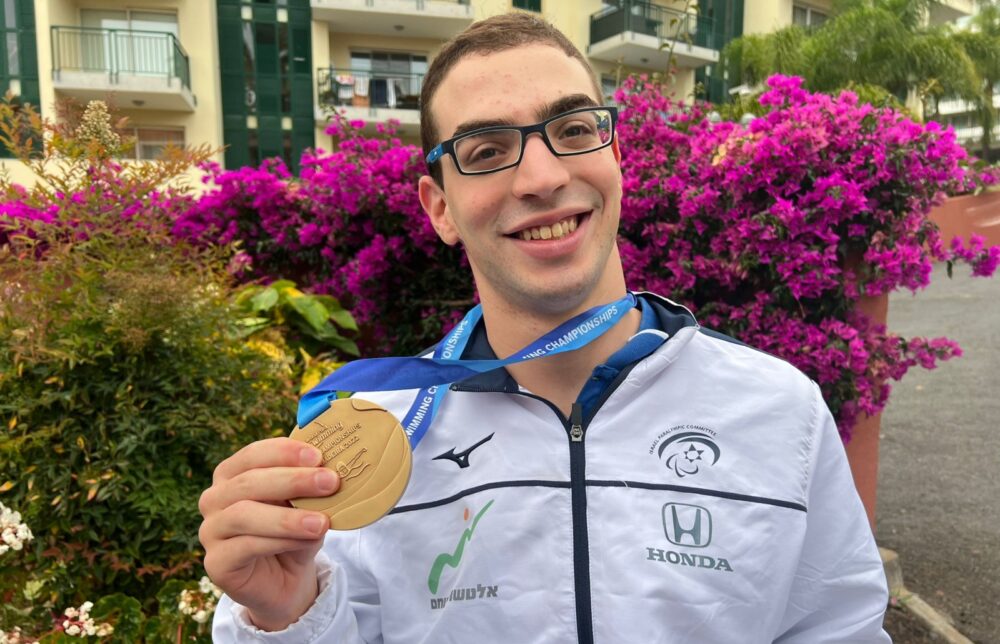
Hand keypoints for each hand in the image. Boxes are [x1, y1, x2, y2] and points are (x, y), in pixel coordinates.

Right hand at [198, 437, 339, 630]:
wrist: (287, 581)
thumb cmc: (295, 532)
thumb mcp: (307, 505)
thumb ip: (311, 489)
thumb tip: (330, 473)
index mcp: (232, 474)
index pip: (253, 455)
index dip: (283, 452)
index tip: (317, 456)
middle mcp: (214, 498)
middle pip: (248, 482)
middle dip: (293, 481)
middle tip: (330, 482)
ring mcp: (210, 531)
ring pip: (244, 514)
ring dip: (288, 517)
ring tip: (322, 522)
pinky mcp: (216, 563)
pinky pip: (246, 546)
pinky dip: (281, 541)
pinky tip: (307, 540)